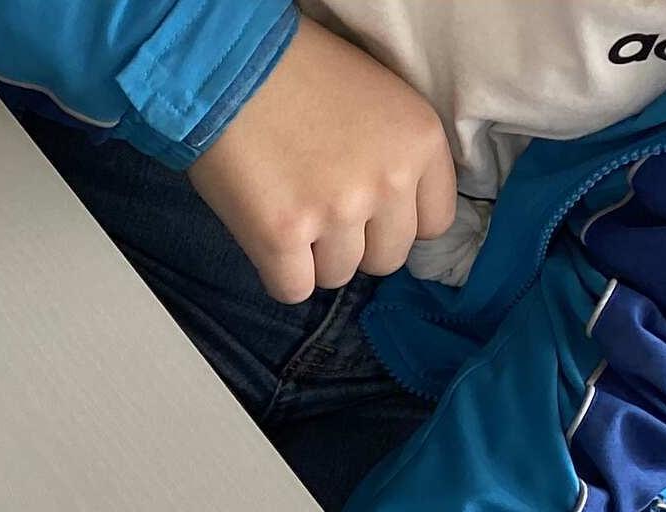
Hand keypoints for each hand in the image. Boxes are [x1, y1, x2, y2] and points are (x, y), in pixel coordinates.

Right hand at [186, 16, 454, 300]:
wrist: (231, 67)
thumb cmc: (300, 75)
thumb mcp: (381, 100)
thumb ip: (398, 156)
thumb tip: (390, 216)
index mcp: (420, 141)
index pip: (434, 223)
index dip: (396, 222)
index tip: (370, 213)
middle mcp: (388, 180)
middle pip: (388, 258)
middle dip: (357, 244)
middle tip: (323, 215)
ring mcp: (336, 212)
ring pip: (338, 276)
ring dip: (314, 258)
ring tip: (289, 216)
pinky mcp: (283, 235)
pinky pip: (293, 289)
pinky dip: (280, 275)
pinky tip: (268, 240)